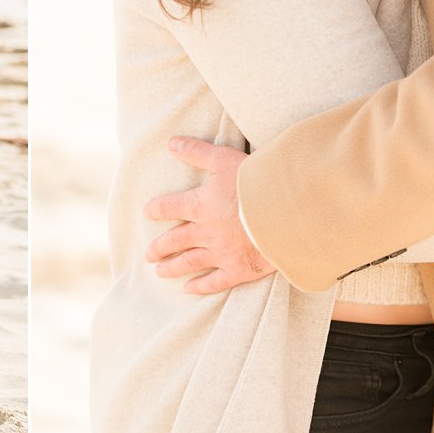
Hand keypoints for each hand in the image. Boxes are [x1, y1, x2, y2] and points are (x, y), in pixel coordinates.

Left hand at [143, 136, 275, 294]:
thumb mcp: (224, 159)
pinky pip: (214, 281)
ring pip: (190, 262)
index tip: (147, 214)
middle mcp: (205, 232)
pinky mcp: (239, 269)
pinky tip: (188, 289)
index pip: (170, 208)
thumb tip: (171, 143)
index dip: (157, 210)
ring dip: (172, 267)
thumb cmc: (256, 183)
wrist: (286, 213)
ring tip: (159, 272)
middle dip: (160, 247)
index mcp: (200, 206)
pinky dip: (200, 286)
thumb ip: (197, 152)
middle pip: (175, 240)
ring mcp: (221, 253)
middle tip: (148, 254)